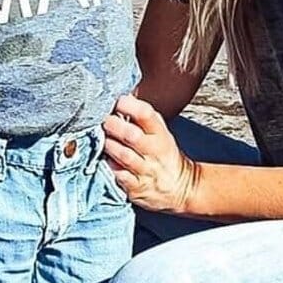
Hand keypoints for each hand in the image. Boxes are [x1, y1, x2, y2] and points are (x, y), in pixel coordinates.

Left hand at [102, 94, 197, 212]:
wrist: (182, 187)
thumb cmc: (162, 153)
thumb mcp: (159, 132)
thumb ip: (140, 117)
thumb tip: (120, 95)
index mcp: (160, 133)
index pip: (146, 114)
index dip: (129, 105)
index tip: (117, 101)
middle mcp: (154, 151)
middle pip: (131, 135)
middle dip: (113, 126)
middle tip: (103, 121)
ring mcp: (146, 171)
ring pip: (124, 156)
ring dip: (109, 146)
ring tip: (101, 140)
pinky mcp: (137, 188)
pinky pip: (120, 177)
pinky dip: (110, 168)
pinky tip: (105, 161)